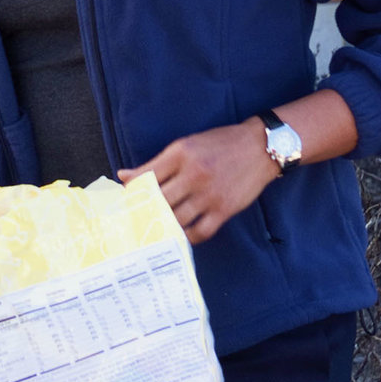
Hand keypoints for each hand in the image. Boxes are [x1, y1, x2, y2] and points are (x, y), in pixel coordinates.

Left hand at [117, 119, 277, 244]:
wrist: (259, 147)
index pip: (146, 177)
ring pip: (176, 219)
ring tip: (152, 232)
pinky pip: (200, 231)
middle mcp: (193, 173)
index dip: (130, 193)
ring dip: (163, 227)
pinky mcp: (225, 209)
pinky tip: (180, 235)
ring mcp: (209, 194)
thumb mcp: (185, 145)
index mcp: (180, 153)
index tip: (121, 203)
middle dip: (143, 213)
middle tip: (132, 223)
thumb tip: (123, 176)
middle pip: (158, 201)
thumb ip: (155, 163)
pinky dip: (188, 237)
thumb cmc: (219, 144)